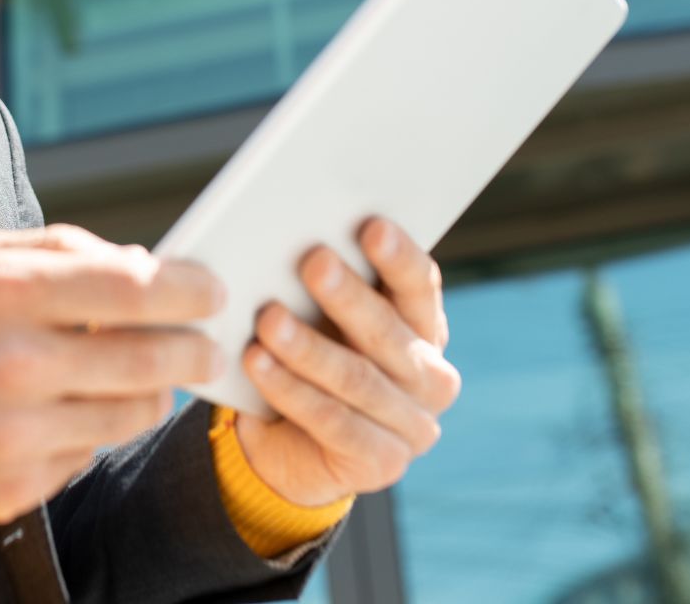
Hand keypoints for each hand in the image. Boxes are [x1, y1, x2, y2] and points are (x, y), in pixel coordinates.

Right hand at [0, 224, 225, 522]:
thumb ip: (62, 250)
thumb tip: (146, 263)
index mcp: (8, 295)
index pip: (134, 288)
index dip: (189, 289)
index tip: (212, 289)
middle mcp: (17, 365)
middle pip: (153, 358)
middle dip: (198, 349)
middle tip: (209, 345)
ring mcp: (17, 433)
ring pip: (135, 413)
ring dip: (154, 392)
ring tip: (146, 375)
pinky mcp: (16, 485)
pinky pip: (92, 453)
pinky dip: (94, 430)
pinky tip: (69, 410)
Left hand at [234, 217, 459, 505]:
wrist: (292, 447)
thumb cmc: (310, 361)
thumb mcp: (322, 322)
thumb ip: (325, 288)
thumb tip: (294, 238)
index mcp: (425, 330)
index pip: (420, 287)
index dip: (399, 257)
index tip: (371, 226)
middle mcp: (432, 378)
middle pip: (387, 332)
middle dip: (348, 296)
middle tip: (313, 261)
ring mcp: (414, 426)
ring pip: (356, 379)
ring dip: (308, 347)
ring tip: (268, 319)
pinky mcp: (382, 464)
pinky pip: (331, 421)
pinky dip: (290, 390)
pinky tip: (257, 363)